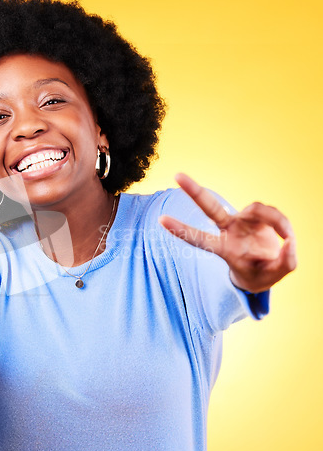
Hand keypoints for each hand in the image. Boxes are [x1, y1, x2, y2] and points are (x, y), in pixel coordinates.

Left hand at [159, 173, 296, 292]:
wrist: (266, 269)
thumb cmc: (261, 274)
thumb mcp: (272, 275)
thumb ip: (284, 262)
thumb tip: (289, 241)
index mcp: (224, 249)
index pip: (199, 239)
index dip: (181, 230)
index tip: (160, 220)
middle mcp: (228, 230)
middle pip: (209, 207)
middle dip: (194, 191)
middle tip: (176, 174)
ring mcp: (241, 220)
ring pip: (256, 208)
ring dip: (274, 220)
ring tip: (285, 237)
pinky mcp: (255, 215)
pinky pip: (270, 212)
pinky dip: (281, 223)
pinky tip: (285, 235)